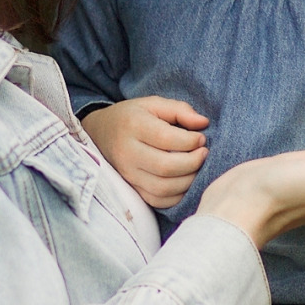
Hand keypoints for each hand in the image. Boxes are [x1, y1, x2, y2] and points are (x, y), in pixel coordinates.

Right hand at [79, 97, 208, 208]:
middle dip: (193, 162)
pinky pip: (157, 200)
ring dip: (188, 181)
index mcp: (134, 126)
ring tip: (197, 168)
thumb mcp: (153, 104)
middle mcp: (128, 152)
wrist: (100, 133)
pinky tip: (185, 182)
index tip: (201, 138)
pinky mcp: (131, 188)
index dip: (191, 141)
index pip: (166, 138)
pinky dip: (176, 196)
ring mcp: (128, 173)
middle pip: (166, 167)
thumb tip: (203, 123)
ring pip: (163, 188)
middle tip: (203, 154)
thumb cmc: (132, 117)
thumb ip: (179, 110)